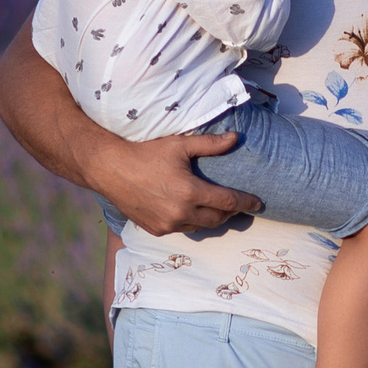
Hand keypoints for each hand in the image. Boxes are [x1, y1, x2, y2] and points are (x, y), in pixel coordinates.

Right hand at [90, 131, 259, 235]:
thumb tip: (236, 138)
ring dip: (211, 218)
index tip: (258, 203)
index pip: (229, 202)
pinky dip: (190, 222)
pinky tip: (191, 212)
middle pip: (218, 219)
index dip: (246, 203)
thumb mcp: (179, 144)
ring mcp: (167, 224)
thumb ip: (210, 144)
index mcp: (190, 192)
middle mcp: (181, 213)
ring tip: (217, 208)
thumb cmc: (145, 152)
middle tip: (238, 205)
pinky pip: (181, 229)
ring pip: (200, 226)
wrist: (109, 168)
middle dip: (231, 213)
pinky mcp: (155, 229)